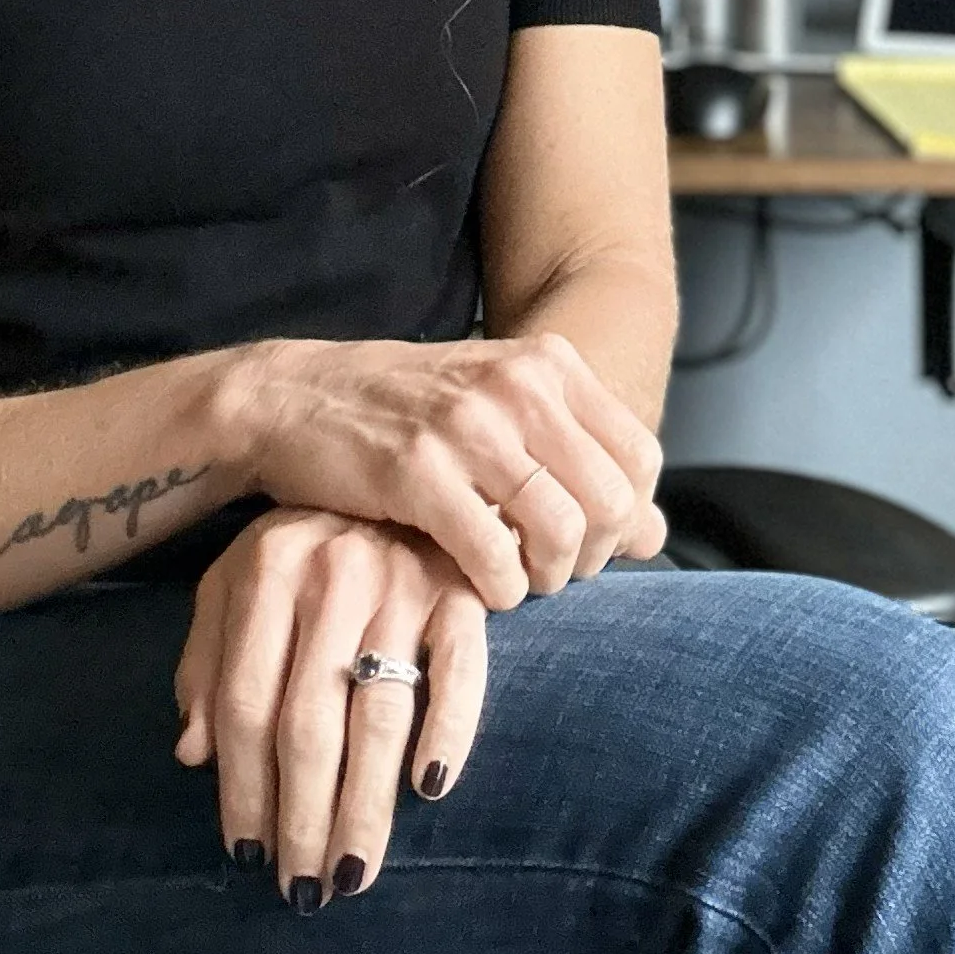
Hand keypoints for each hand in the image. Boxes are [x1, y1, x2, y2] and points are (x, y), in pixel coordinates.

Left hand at [175, 508, 486, 905]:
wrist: (393, 451)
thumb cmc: (303, 536)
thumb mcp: (235, 577)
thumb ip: (206, 659)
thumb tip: (192, 752)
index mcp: (270, 568)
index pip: (247, 702)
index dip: (242, 786)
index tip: (246, 852)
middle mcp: (335, 574)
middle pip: (310, 721)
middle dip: (303, 816)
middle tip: (302, 887)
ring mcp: (404, 581)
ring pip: (380, 714)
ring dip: (366, 804)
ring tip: (352, 871)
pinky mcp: (463, 590)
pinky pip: (460, 671)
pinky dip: (451, 729)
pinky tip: (431, 787)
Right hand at [237, 330, 665, 608]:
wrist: (298, 396)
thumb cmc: (407, 411)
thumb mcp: (501, 409)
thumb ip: (578, 460)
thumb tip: (656, 535)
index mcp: (547, 363)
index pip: (640, 458)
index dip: (626, 518)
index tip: (590, 543)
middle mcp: (519, 385)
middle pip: (610, 501)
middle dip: (591, 556)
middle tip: (552, 572)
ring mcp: (468, 427)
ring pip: (561, 531)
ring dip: (546, 579)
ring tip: (517, 581)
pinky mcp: (418, 473)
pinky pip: (495, 557)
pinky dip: (498, 590)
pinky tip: (478, 585)